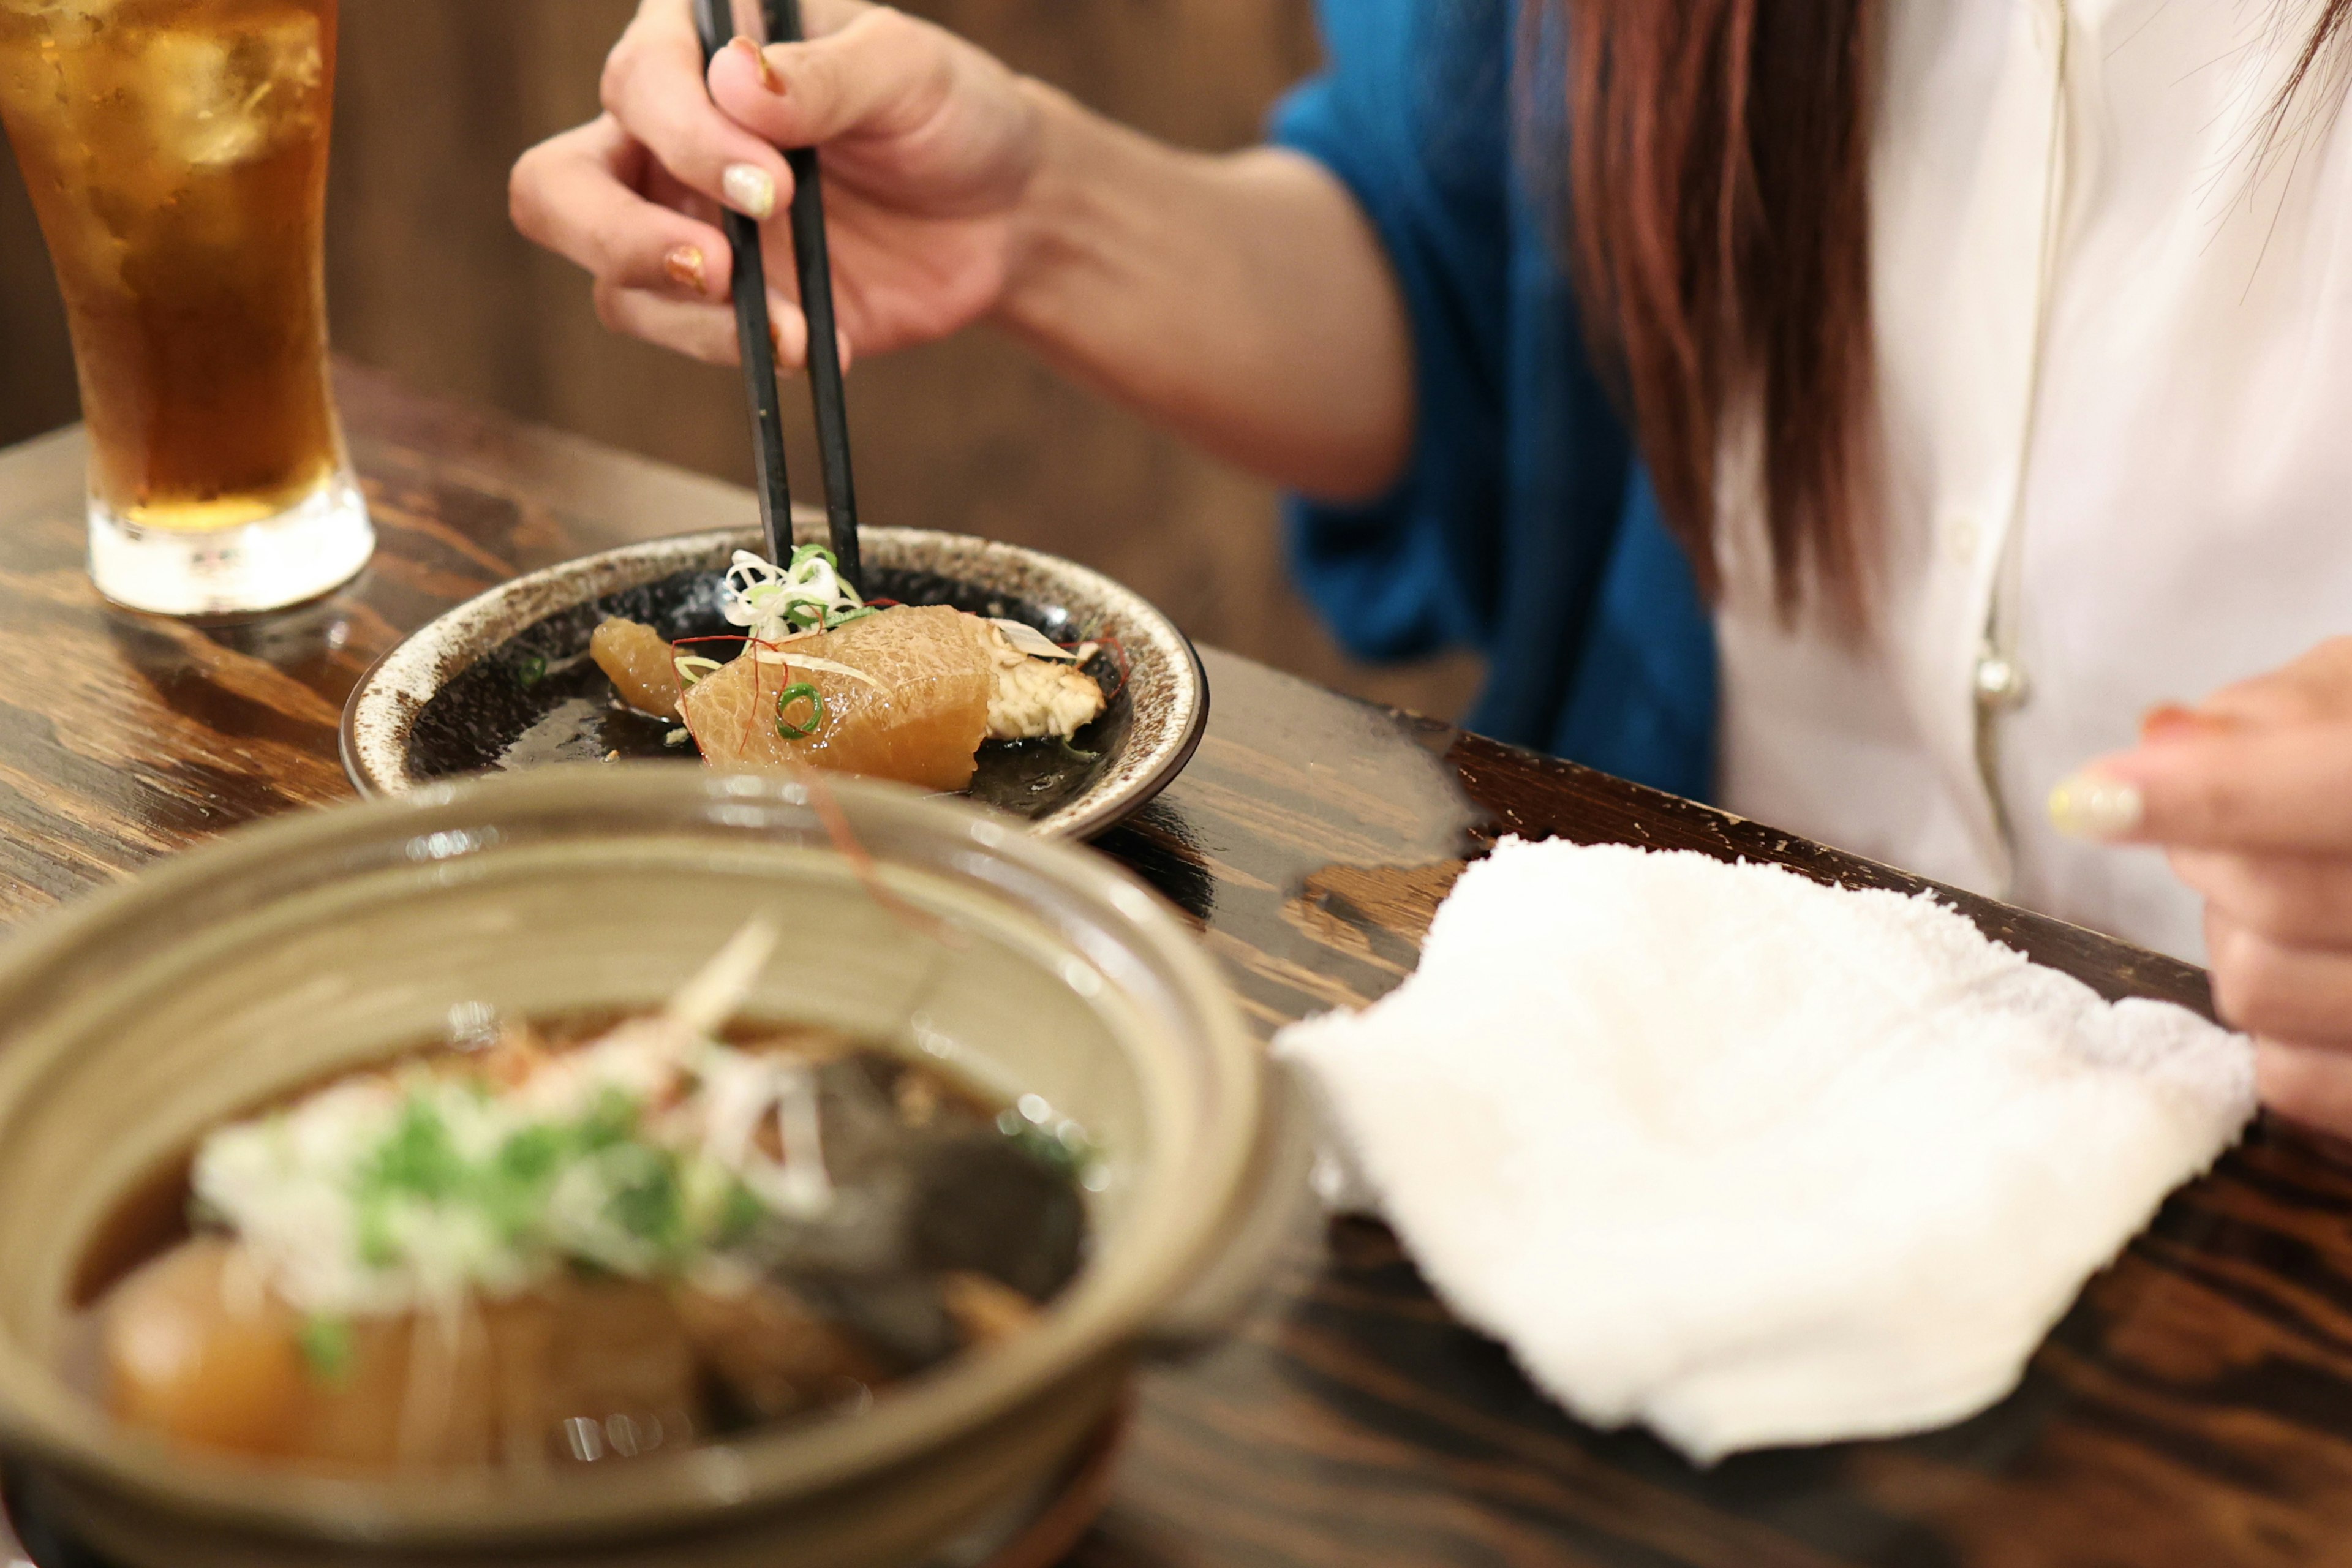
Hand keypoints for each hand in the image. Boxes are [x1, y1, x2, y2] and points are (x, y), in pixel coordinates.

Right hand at [509, 0, 1043, 366]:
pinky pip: (685, 337)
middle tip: (713, 268)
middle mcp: (665, 134)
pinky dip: (741, 351)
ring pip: (613, 283)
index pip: (636, 84)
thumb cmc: (948, 112)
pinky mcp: (721, 304)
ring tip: (796, 330)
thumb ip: (826, 74)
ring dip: (694, 319)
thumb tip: (734, 80)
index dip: (688, 140)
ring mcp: (684, 225)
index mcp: (696, 44)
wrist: (1005, 213)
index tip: (773, 186)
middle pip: (557, 189)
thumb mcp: (907, 71)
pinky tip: (815, 344)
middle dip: (617, 237)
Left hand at [2051, 638, 2351, 1134]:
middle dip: (2213, 859)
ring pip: (2258, 988)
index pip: (2333, 790)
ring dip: (2237, 942)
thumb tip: (2165, 739)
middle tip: (2231, 840)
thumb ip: (2275, 714)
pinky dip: (2274, 1028)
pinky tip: (2311, 976)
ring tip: (2290, 909)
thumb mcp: (2350, 697)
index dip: (2210, 794)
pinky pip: (2289, 1078)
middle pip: (2272, 897)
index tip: (2092, 795)